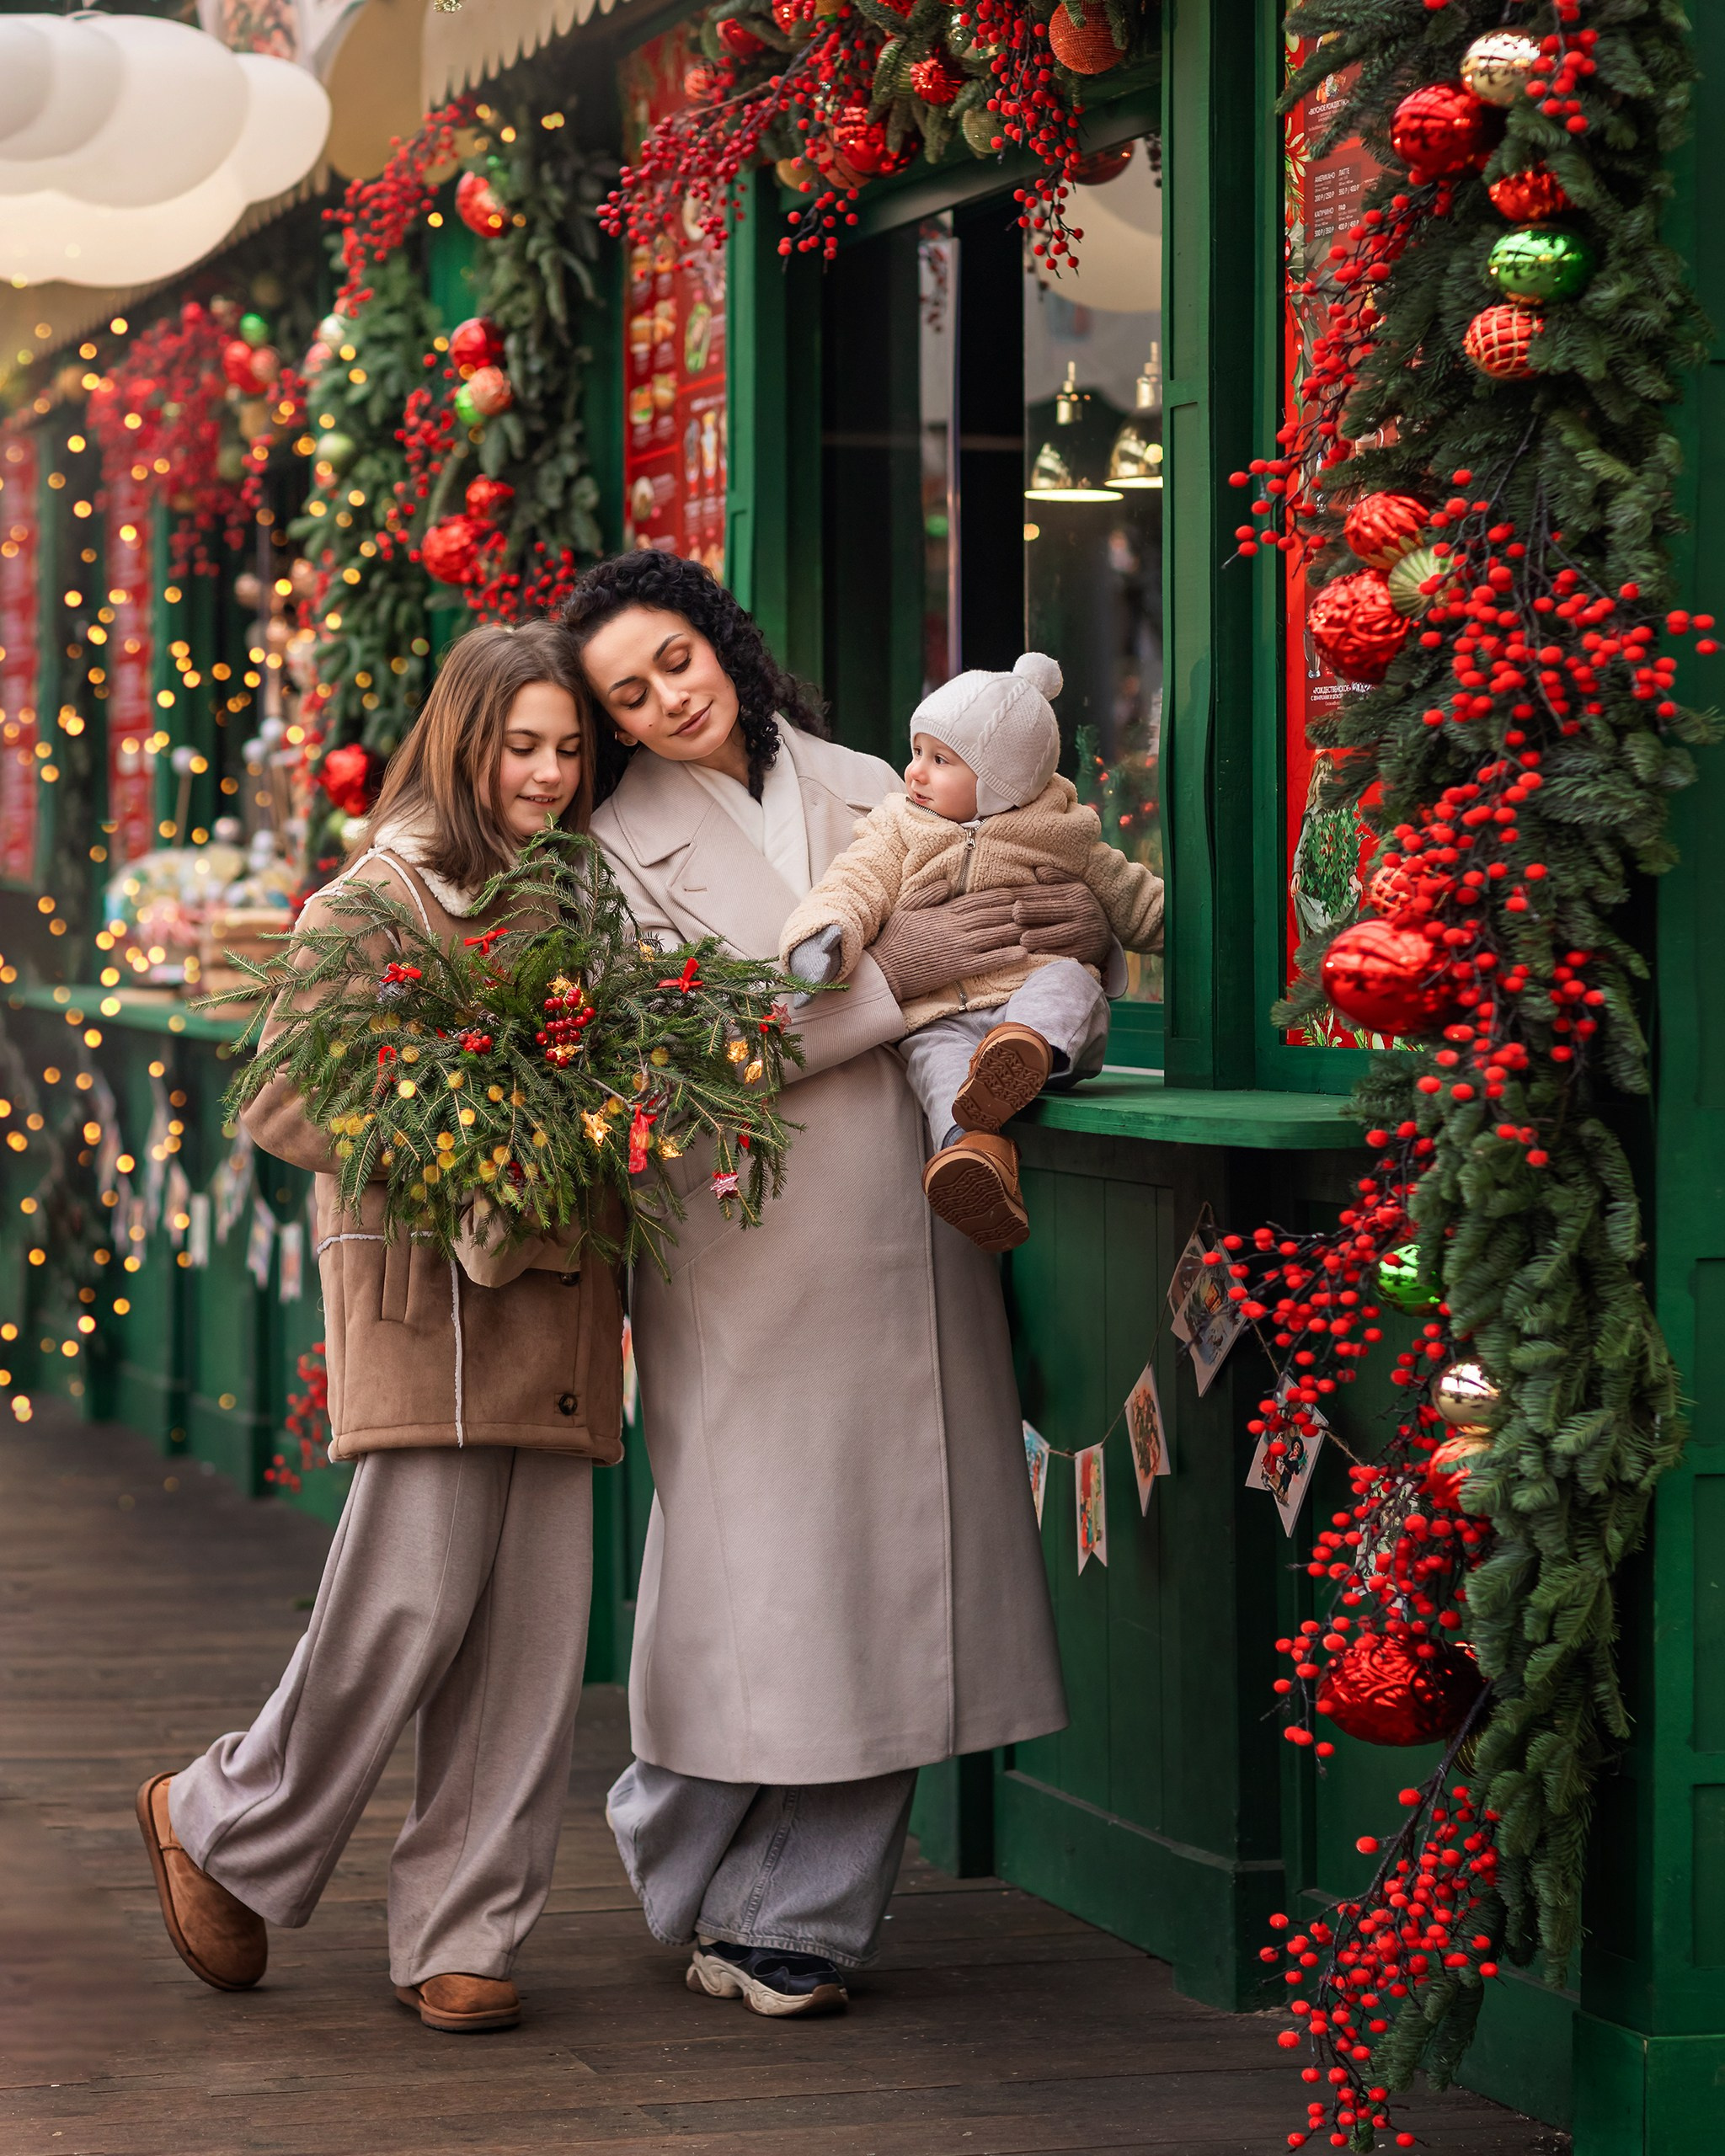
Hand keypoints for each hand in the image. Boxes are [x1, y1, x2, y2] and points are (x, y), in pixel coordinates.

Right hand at [870, 883, 1022, 1003]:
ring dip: (1017, 929)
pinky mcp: (959, 967)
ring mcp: (958, 947)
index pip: (977, 900)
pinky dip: (1007, 955)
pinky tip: (1024, 953)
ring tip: (1036, 926)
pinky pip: (989, 960)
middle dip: (1014, 909)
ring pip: (994, 934)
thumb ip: (927, 895)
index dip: (998, 896)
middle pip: (991, 914)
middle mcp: (954, 927)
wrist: (885, 971)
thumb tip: (947, 883)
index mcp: (943, 912)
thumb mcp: (906, 910)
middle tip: (1034, 907)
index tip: (1015, 893)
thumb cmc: (894, 941)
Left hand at [1014, 867, 1110, 967]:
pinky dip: (1049, 954)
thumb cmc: (1079, 909)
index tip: (1006, 898)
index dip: (1025, 895)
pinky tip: (1035, 955)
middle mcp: (1083, 911)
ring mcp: (1085, 932)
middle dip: (1031, 912)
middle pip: (1051, 911)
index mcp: (1077, 893)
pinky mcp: (1086, 952)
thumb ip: (1057, 878)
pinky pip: (1065, 954)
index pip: (1046, 892)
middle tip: (1014, 914)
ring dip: (1038, 937)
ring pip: (1057, 934)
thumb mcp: (1074, 889)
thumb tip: (1038, 870)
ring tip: (1022, 939)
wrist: (1104, 936)